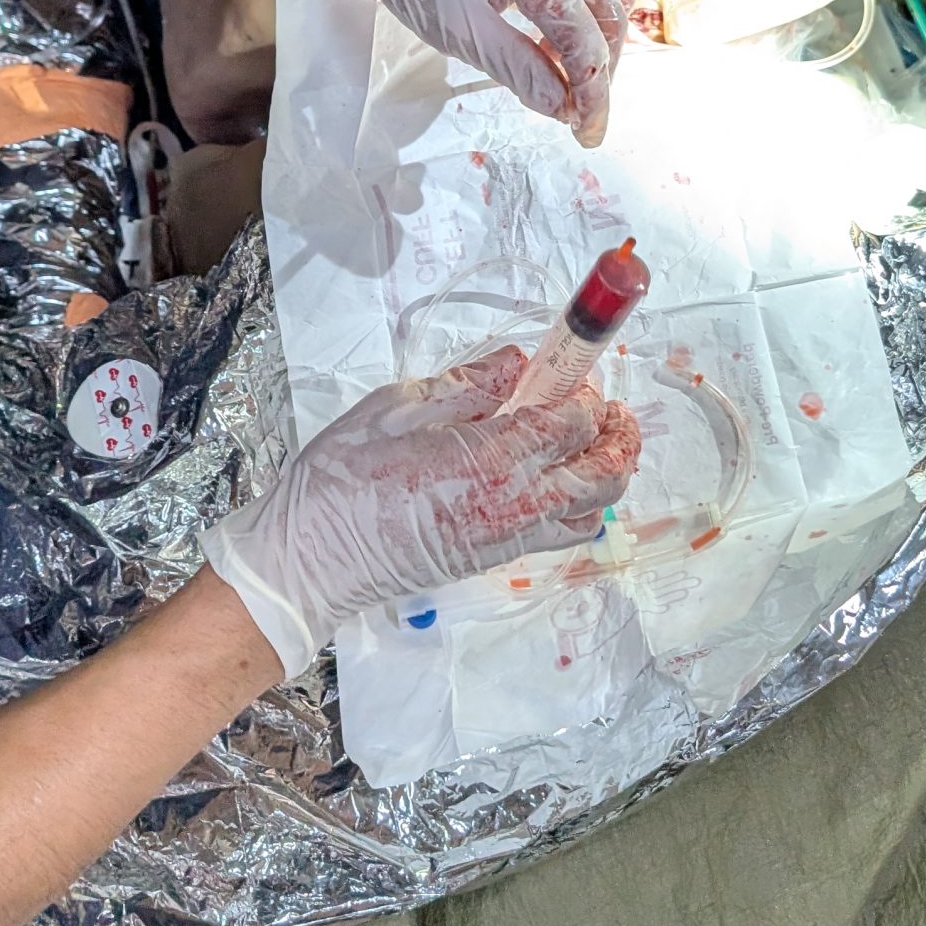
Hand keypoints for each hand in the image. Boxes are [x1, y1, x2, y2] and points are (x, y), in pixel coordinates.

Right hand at [202, 346, 642, 676]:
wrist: (310, 563)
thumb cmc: (338, 482)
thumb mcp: (392, 408)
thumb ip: (465, 384)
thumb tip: (517, 363)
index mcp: (491, 457)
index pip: (573, 420)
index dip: (580, 390)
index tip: (565, 372)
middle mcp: (516, 502)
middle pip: (605, 471)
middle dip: (616, 433)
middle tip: (600, 407)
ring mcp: (512, 536)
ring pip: (595, 508)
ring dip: (605, 471)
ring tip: (587, 441)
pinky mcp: (499, 557)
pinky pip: (564, 533)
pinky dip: (580, 504)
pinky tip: (554, 479)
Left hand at [284, 0, 630, 144]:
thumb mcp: (456, 30)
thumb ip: (517, 68)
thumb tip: (564, 107)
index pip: (584, 37)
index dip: (592, 92)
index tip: (587, 134)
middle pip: (609, 14)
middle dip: (602, 71)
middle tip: (581, 119)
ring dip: (599, 44)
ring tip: (569, 86)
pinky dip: (585, 17)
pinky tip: (555, 48)